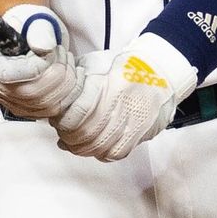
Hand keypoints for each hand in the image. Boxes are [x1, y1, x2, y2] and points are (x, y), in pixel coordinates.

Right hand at [0, 4, 96, 129]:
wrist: (27, 34)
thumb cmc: (26, 25)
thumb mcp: (32, 19)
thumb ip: (39, 31)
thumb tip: (44, 46)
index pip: (10, 76)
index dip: (37, 66)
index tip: (49, 49)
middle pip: (32, 95)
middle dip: (58, 72)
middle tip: (62, 53)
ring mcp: (12, 101)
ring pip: (47, 105)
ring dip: (67, 82)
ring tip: (66, 61)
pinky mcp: (28, 109)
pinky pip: (54, 111)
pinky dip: (69, 93)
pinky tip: (68, 74)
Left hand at [56, 31, 198, 161]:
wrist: (160, 69)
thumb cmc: (124, 65)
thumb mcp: (95, 63)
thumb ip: (75, 80)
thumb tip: (57, 100)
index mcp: (110, 83)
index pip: (80, 111)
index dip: (63, 120)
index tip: (57, 120)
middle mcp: (123, 103)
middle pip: (88, 132)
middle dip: (69, 137)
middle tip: (62, 134)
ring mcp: (134, 120)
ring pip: (101, 146)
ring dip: (82, 148)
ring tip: (73, 143)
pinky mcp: (142, 132)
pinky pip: (118, 152)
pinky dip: (102, 154)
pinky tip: (94, 149)